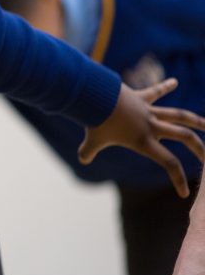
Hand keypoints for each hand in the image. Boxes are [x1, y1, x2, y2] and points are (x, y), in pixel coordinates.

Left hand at [78, 78, 204, 196]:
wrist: (97, 96)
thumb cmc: (95, 121)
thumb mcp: (92, 141)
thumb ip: (88, 151)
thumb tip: (82, 158)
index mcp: (144, 141)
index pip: (169, 163)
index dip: (179, 179)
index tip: (184, 193)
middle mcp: (151, 126)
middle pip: (185, 137)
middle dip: (200, 148)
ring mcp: (148, 110)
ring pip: (179, 115)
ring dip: (195, 120)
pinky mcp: (141, 97)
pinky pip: (155, 91)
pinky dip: (164, 86)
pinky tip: (174, 81)